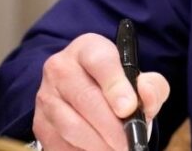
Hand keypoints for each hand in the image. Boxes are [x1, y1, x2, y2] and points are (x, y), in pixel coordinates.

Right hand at [33, 33, 169, 150]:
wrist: (88, 96)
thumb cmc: (118, 87)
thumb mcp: (140, 79)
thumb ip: (151, 86)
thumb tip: (145, 94)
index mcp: (88, 49)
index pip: (100, 60)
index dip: (115, 85)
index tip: (129, 108)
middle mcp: (61, 68)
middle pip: (85, 98)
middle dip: (111, 126)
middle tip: (129, 143)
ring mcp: (46, 96)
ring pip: (71, 125)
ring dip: (98, 144)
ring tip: (118, 149)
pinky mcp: (40, 123)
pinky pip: (59, 143)